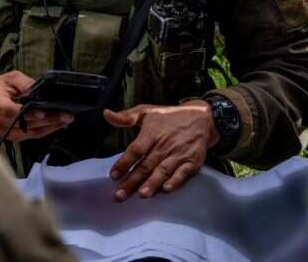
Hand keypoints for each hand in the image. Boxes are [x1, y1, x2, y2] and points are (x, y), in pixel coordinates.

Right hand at [0, 71, 73, 140]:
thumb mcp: (10, 78)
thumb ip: (24, 83)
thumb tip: (41, 89)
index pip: (9, 111)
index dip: (26, 113)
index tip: (43, 111)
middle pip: (24, 124)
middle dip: (47, 120)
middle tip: (65, 114)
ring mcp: (4, 131)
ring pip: (30, 133)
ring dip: (49, 127)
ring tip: (65, 119)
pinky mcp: (12, 136)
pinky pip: (30, 136)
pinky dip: (44, 130)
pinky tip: (56, 125)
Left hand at [104, 100, 218, 200]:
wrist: (201, 118)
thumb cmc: (169, 116)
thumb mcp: (146, 111)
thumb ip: (126, 116)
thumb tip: (106, 114)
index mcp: (152, 133)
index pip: (135, 150)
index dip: (124, 163)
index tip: (113, 176)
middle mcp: (165, 145)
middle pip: (146, 165)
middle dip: (132, 181)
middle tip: (120, 195)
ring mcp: (179, 154)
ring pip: (163, 171)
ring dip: (152, 184)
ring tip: (141, 195)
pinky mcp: (193, 162)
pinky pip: (183, 173)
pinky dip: (176, 182)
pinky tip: (166, 190)